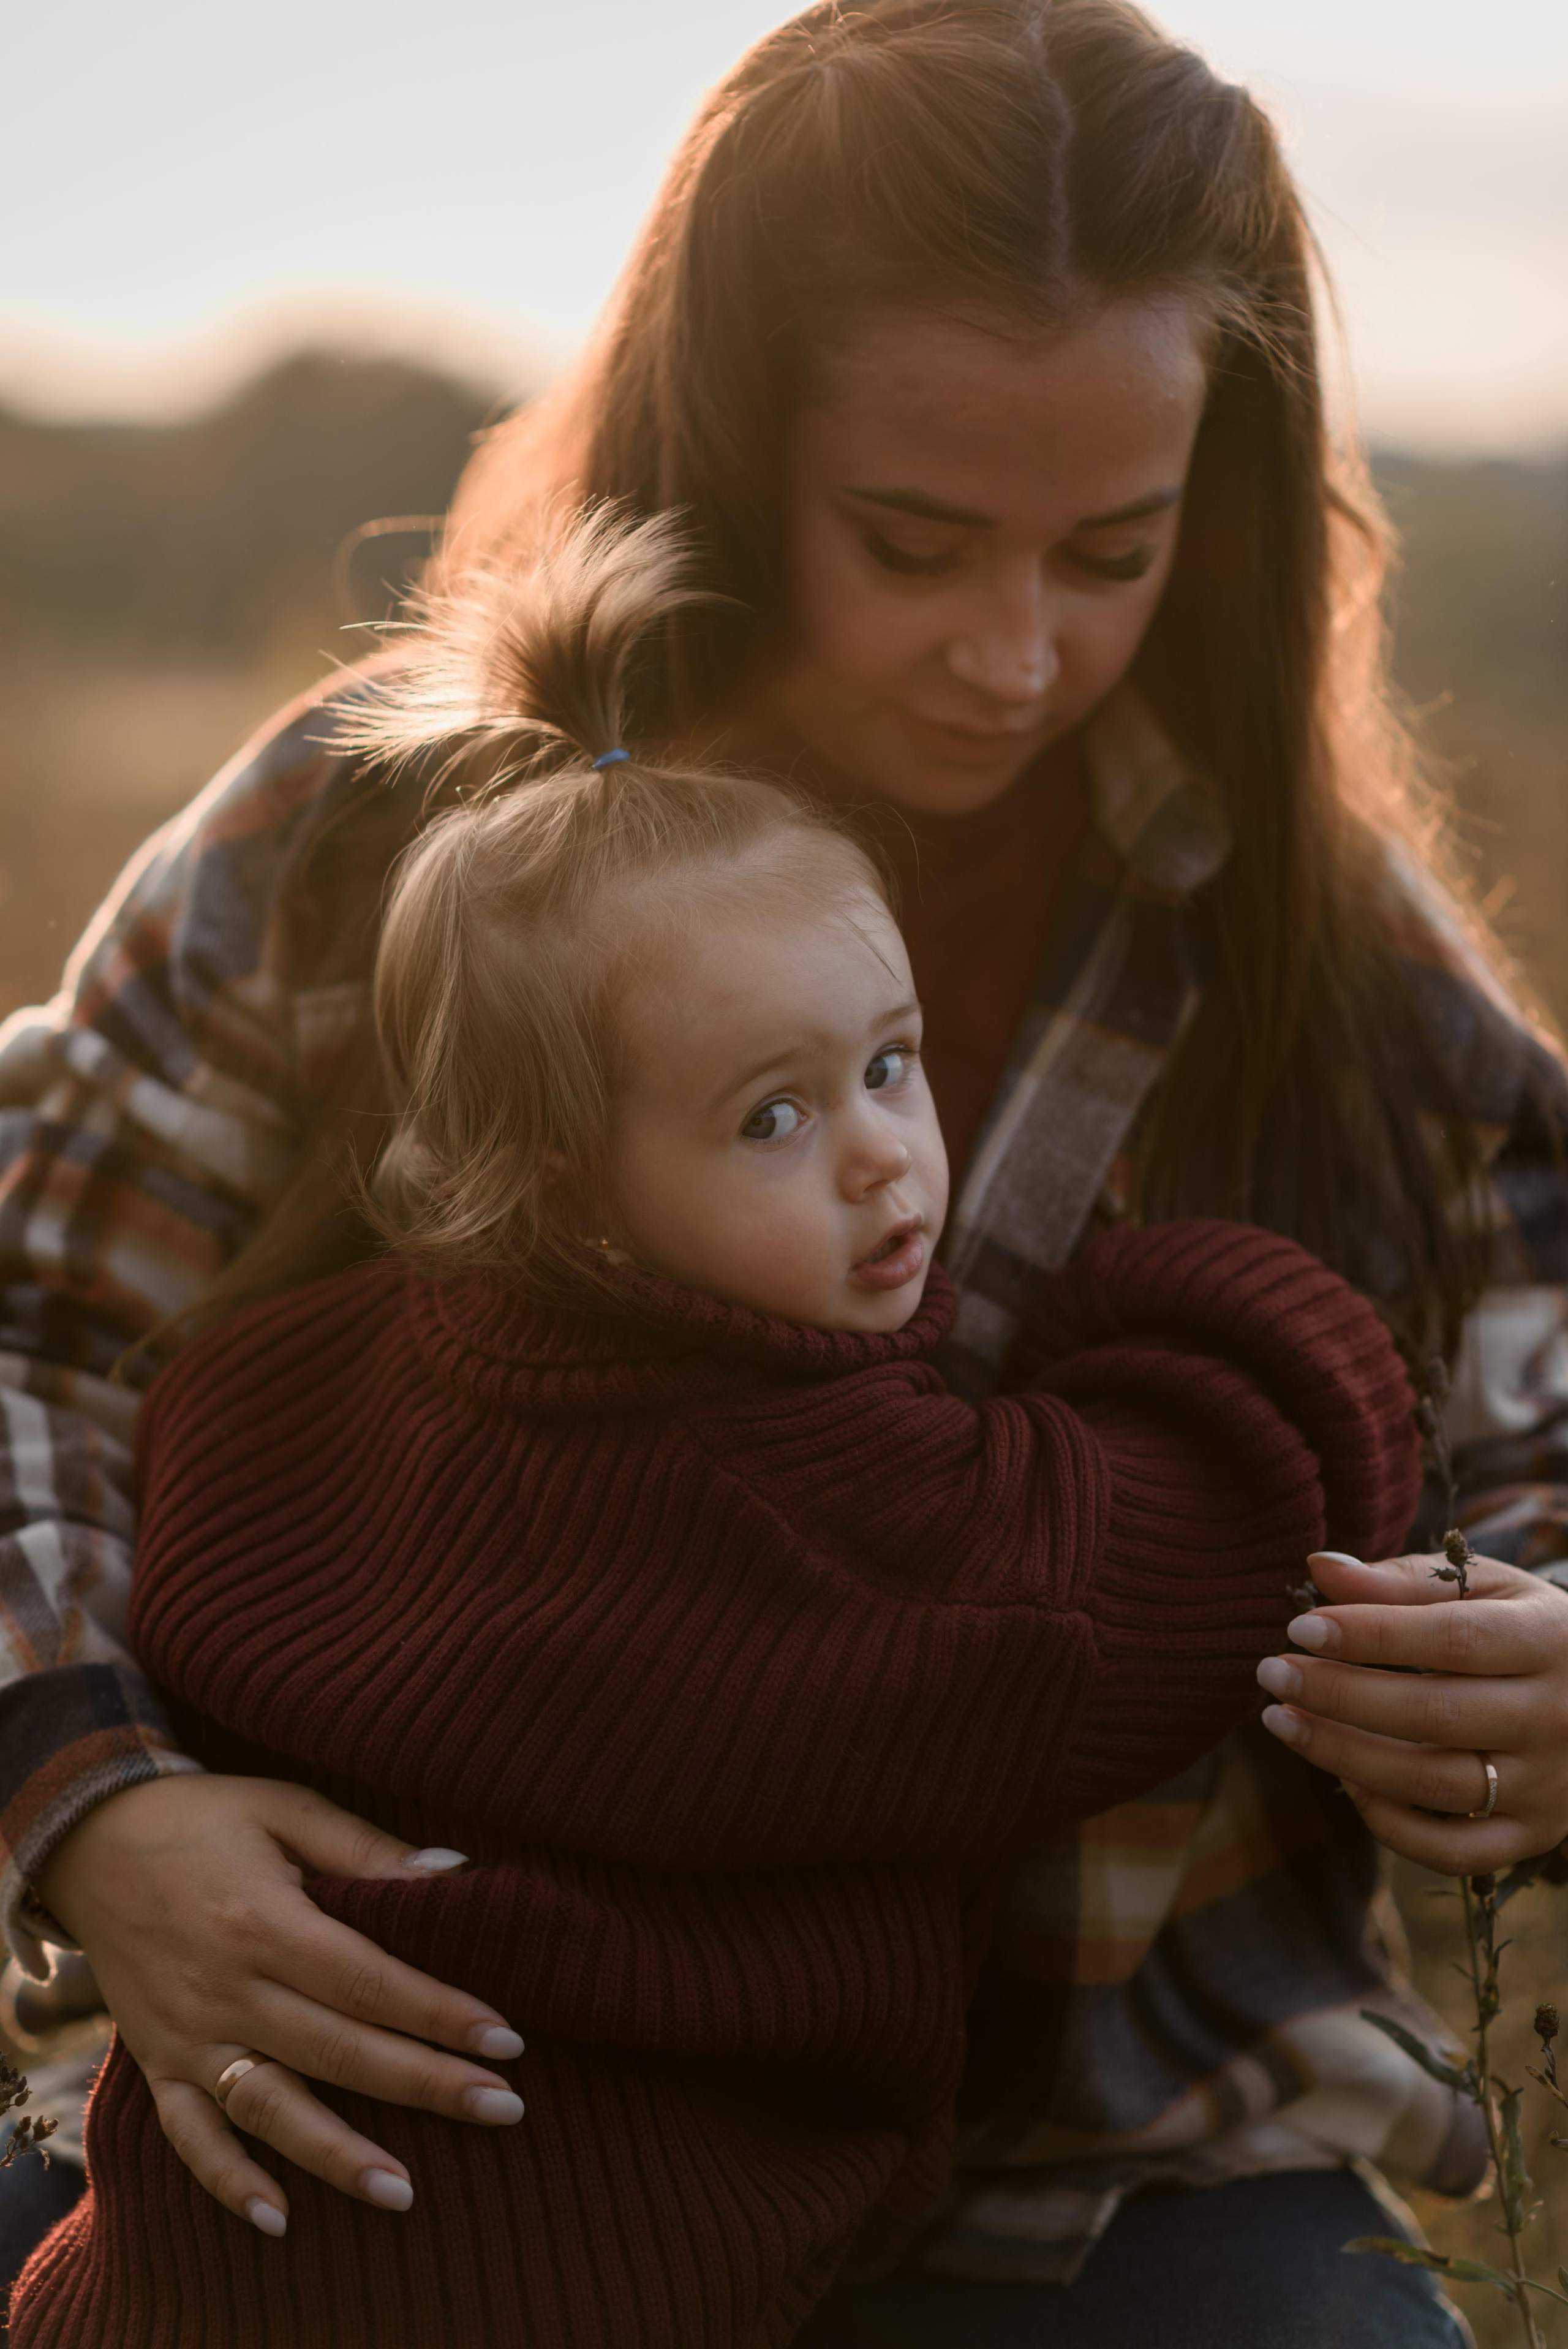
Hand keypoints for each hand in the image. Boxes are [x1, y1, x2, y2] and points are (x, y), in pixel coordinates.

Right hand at [38, 1775, 526, 2237]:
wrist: (89, 1840)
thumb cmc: (205, 1818)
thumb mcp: (285, 1807)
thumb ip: (366, 1848)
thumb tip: (453, 1872)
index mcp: (265, 1921)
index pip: (370, 1981)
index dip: (440, 2013)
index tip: (507, 2041)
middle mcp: (227, 1988)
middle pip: (339, 2050)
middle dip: (425, 2083)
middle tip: (503, 2109)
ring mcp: (188, 2034)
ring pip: (271, 2107)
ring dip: (337, 2155)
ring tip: (404, 2192)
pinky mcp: (157, 2061)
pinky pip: (190, 2134)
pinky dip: (228, 2181)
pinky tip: (279, 2220)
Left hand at [1254, 1548, 1567, 1872]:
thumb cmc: (1526, 1629)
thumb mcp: (1485, 1588)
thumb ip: (1403, 1581)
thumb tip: (1319, 1567)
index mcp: (1547, 1640)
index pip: (1452, 1639)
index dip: (1370, 1634)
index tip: (1300, 1628)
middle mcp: (1554, 1717)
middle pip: (1435, 1713)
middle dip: (1339, 1694)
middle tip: (1271, 1672)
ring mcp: (1547, 1785)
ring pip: (1435, 1783)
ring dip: (1345, 1755)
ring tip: (1283, 1721)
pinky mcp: (1535, 1834)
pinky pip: (1456, 1851)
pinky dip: (1392, 1826)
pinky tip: (1346, 1783)